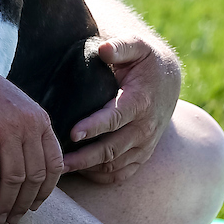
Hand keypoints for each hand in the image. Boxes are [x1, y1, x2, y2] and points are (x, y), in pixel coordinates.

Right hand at [0, 56, 63, 223]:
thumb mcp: (15, 107)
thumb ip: (27, 132)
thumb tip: (30, 169)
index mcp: (39, 120)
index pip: (53, 164)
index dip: (45, 191)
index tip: (34, 207)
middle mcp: (27, 124)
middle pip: (33, 176)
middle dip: (23, 203)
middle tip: (12, 219)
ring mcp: (6, 128)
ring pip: (12, 178)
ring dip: (4, 203)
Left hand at [62, 37, 181, 182]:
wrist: (167, 81)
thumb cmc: (144, 60)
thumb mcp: (136, 46)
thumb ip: (121, 46)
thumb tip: (104, 49)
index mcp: (140, 101)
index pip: (116, 118)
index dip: (94, 127)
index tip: (72, 132)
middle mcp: (144, 127)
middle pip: (111, 149)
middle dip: (83, 157)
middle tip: (56, 159)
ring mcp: (144, 145)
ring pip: (114, 166)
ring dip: (87, 169)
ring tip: (59, 168)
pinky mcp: (141, 155)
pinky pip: (121, 174)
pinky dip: (100, 177)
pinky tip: (79, 172)